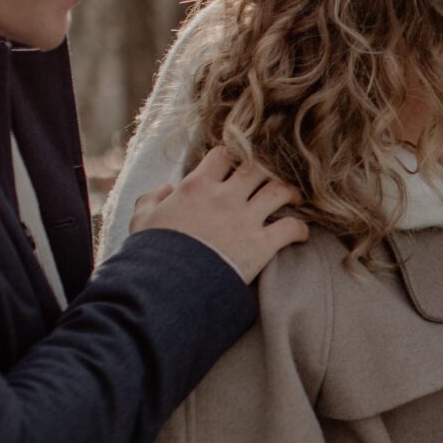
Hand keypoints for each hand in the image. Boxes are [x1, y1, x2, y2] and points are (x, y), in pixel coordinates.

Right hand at [131, 146, 308, 282]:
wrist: (167, 287)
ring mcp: (245, 220)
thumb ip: (151, 199)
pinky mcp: (261, 245)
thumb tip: (166, 189)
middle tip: (270, 182)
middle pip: (258, 167)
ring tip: (293, 200)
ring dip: (290, 193)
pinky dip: (300, 229)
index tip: (236, 167)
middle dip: (267, 171)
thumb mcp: (141, 221)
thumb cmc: (151, 255)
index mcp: (196, 186)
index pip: (223, 155)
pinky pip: (292, 228)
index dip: (232, 158)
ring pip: (281, 190)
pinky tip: (301, 235)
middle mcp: (225, 197)